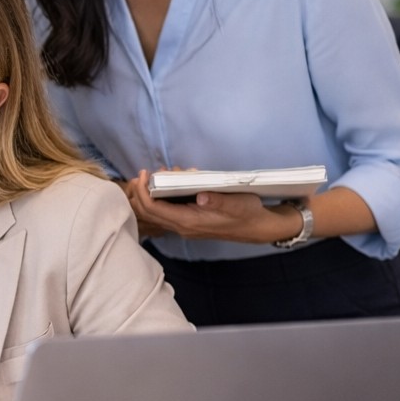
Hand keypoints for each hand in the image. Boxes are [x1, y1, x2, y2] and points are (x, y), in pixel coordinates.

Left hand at [125, 170, 301, 243]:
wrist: (258, 228)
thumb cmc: (248, 214)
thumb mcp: (236, 204)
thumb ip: (217, 201)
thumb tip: (200, 196)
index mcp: (188, 222)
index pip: (153, 209)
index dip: (142, 191)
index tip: (144, 173)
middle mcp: (182, 226)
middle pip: (148, 212)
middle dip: (141, 191)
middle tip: (146, 173)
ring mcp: (184, 225)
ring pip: (155, 211)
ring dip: (151, 192)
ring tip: (163, 173)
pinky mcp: (189, 221)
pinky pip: (167, 210)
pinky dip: (162, 195)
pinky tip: (174, 181)